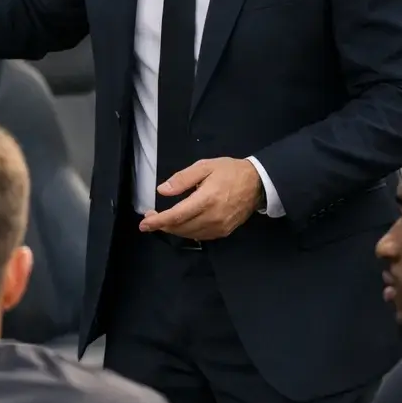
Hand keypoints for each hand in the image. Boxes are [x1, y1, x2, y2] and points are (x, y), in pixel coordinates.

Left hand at [139, 158, 260, 240]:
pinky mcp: (224, 232)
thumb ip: (182, 179)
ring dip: (173, 229)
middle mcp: (213, 217)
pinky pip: (200, 236)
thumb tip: (162, 191)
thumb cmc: (229, 171)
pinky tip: (181, 225)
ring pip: (189, 234)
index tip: (144, 223)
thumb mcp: (204, 166)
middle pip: (180, 228)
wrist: (258, 183)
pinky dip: (187, 232)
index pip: (176, 216)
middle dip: (162, 225)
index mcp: (206, 199)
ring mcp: (220, 227)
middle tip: (151, 218)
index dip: (158, 221)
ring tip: (163, 221)